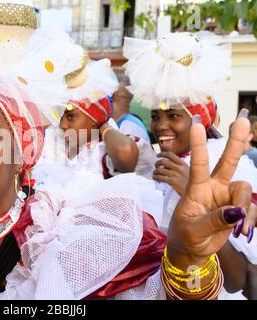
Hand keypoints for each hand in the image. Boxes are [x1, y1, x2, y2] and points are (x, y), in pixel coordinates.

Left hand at [153, 152, 188, 194]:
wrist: (195, 192)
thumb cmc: (190, 182)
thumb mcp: (187, 171)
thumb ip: (178, 166)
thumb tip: (166, 165)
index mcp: (183, 164)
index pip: (170, 155)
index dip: (162, 154)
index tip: (158, 155)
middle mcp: (178, 168)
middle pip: (163, 161)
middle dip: (157, 163)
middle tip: (156, 166)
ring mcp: (175, 174)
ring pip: (160, 170)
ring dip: (155, 171)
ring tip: (154, 173)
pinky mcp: (172, 181)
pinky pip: (160, 177)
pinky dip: (155, 177)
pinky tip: (155, 178)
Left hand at [167, 115, 254, 269]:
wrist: (192, 249)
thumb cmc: (185, 235)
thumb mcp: (192, 230)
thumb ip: (213, 220)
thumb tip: (235, 211)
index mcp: (195, 188)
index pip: (197, 164)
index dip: (198, 145)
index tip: (196, 124)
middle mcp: (212, 188)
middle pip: (227, 162)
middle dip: (236, 142)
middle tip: (244, 119)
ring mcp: (226, 197)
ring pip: (244, 190)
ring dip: (246, 207)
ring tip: (240, 228)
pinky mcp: (236, 209)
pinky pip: (251, 209)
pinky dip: (250, 220)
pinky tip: (243, 232)